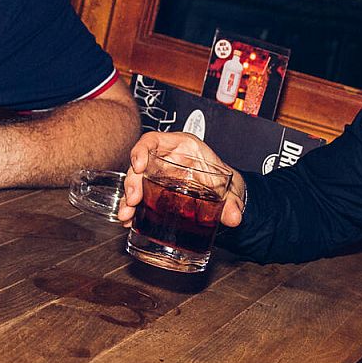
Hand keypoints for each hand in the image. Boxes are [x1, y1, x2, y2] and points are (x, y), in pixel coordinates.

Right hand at [117, 131, 244, 226]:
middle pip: (141, 164)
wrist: (225, 194)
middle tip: (133, 201)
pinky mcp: (155, 191)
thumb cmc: (223, 179)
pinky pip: (140, 198)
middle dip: (133, 182)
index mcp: (183, 147)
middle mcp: (166, 159)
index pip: (154, 140)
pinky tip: (130, 221)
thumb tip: (234, 217)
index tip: (138, 165)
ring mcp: (159, 175)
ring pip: (137, 183)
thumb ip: (232, 201)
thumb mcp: (229, 187)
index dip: (141, 150)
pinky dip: (133, 210)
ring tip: (126, 216)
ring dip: (128, 199)